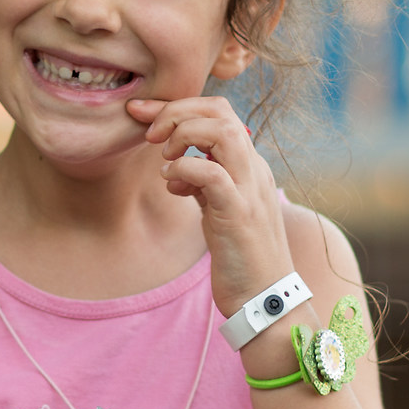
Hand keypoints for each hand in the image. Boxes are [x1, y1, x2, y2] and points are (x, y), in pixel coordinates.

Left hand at [127, 95, 292, 315]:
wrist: (265, 301)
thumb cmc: (241, 259)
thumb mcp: (220, 210)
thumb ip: (204, 184)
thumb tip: (175, 168)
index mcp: (249, 166)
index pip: (220, 112)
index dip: (179, 106)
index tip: (143, 115)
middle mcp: (254, 170)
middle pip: (220, 111)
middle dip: (176, 111)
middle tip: (149, 134)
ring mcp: (249, 191)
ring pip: (222, 132)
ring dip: (183, 135)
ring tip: (164, 158)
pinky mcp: (238, 215)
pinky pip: (211, 174)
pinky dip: (184, 170)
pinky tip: (170, 184)